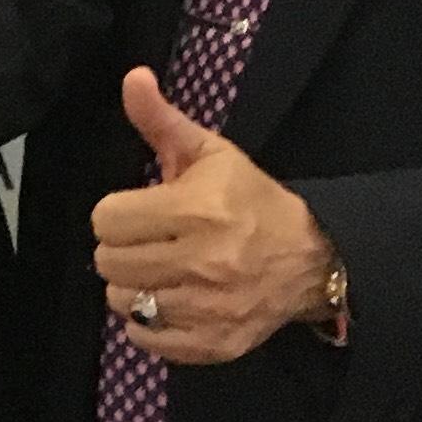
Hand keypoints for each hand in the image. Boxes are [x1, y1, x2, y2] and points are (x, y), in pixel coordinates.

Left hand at [92, 66, 337, 364]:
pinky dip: (148, 323)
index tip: (140, 212)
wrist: (314, 258)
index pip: (107, 219)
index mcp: (197, 211)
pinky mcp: (213, 343)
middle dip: (123, 248)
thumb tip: (132, 77)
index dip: (117, 213)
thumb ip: (162, 120)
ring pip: (122, 301)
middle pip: (108, 262)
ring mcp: (208, 308)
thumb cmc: (253, 202)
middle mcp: (202, 262)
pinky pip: (144, 338)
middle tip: (150, 242)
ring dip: (133, 286)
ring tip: (160, 271)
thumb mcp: (211, 154)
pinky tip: (170, 300)